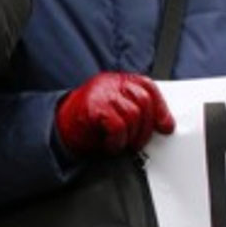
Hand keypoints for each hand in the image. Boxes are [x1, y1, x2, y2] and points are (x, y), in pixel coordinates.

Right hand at [56, 72, 174, 157]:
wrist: (59, 129)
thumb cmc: (89, 123)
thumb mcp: (114, 110)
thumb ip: (134, 109)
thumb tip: (161, 122)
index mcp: (118, 81)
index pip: (148, 87)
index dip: (161, 108)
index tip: (166, 126)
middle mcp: (110, 83)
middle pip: (143, 101)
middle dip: (146, 128)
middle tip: (139, 142)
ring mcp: (101, 93)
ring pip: (133, 115)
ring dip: (131, 137)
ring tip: (122, 144)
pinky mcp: (93, 107)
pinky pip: (118, 126)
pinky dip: (117, 141)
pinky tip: (110, 145)